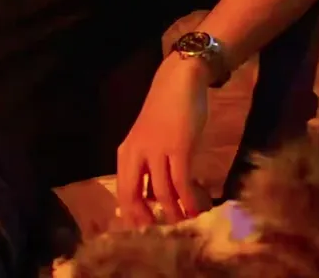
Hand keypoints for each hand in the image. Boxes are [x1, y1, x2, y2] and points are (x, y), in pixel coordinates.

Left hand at [116, 57, 210, 226]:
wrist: (178, 83)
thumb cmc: (166, 112)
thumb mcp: (150, 142)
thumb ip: (150, 166)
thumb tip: (156, 197)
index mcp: (126, 152)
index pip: (122, 191)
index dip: (131, 214)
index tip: (142, 232)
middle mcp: (136, 153)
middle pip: (133, 195)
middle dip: (146, 219)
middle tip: (161, 235)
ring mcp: (156, 151)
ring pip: (161, 193)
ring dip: (173, 213)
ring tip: (184, 225)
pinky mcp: (178, 148)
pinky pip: (181, 182)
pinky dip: (188, 200)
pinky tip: (196, 210)